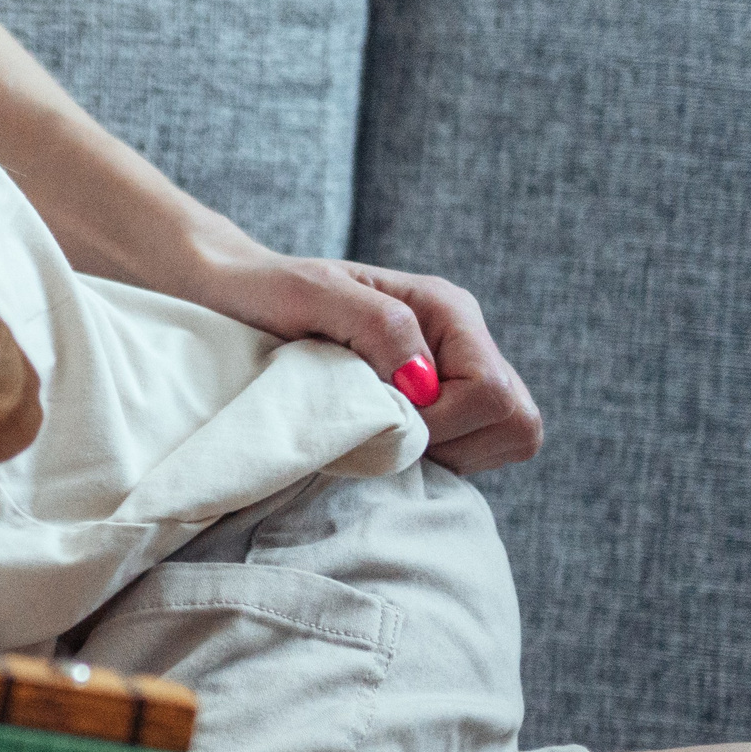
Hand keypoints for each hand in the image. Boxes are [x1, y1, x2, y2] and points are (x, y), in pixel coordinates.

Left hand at [195, 252, 542, 475]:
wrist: (235, 297)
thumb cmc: (267, 291)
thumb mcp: (312, 295)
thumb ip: (376, 327)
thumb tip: (423, 383)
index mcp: (447, 311)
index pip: (492, 393)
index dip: (440, 423)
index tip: (378, 415)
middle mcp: (462, 344)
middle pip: (515, 422)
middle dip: (453, 443)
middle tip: (385, 432)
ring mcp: (453, 378)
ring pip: (501, 442)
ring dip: (444, 454)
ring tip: (380, 436)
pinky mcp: (436, 410)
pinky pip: (469, 453)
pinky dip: (433, 460)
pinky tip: (382, 445)